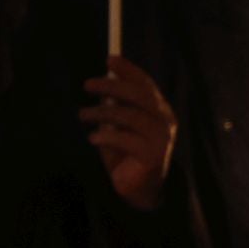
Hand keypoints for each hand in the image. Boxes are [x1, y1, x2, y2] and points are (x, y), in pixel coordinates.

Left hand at [80, 56, 176, 211]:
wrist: (139, 188)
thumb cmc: (126, 151)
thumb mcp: (120, 124)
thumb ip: (117, 104)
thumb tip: (104, 79)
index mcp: (160, 110)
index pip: (147, 84)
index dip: (129, 70)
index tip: (110, 59)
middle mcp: (166, 121)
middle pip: (140, 95)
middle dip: (112, 86)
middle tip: (87, 85)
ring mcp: (162, 139)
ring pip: (129, 116)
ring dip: (101, 113)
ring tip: (83, 115)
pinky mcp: (153, 156)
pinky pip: (124, 138)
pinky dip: (104, 136)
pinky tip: (94, 138)